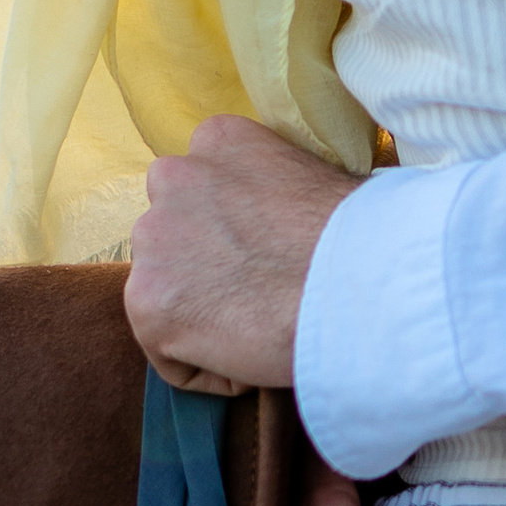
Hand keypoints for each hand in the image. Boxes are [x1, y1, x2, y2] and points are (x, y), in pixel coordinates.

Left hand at [124, 112, 355, 392]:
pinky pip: (170, 352)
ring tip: (261, 325)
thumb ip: (271, 187)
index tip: (267, 256)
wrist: (358, 281)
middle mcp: (172, 179)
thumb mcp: (312, 176)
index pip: (201, 190)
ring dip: (203, 314)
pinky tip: (253, 353)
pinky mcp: (147, 306)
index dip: (233, 232)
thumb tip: (277, 217)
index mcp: (218, 139)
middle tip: (258, 293)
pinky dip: (208, 365)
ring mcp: (153, 243)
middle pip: (172, 238)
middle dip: (203, 268)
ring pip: (167, 294)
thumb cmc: (357, 235)